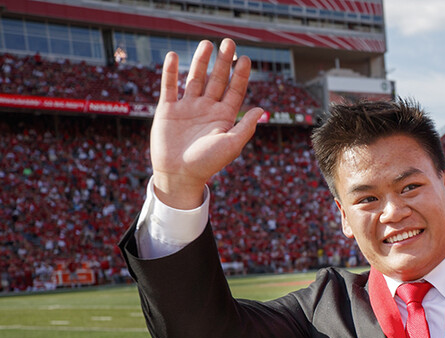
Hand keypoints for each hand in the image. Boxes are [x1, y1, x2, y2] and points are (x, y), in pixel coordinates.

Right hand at [150, 38, 264, 208]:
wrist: (179, 174)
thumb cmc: (208, 163)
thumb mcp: (231, 145)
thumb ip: (245, 127)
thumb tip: (261, 109)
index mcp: (224, 117)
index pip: (235, 91)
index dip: (240, 75)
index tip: (245, 59)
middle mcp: (207, 109)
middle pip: (217, 80)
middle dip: (223, 61)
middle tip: (229, 42)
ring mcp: (188, 108)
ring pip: (195, 78)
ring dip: (200, 61)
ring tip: (206, 44)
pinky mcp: (168, 110)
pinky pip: (169, 86)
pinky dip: (170, 71)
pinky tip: (173, 56)